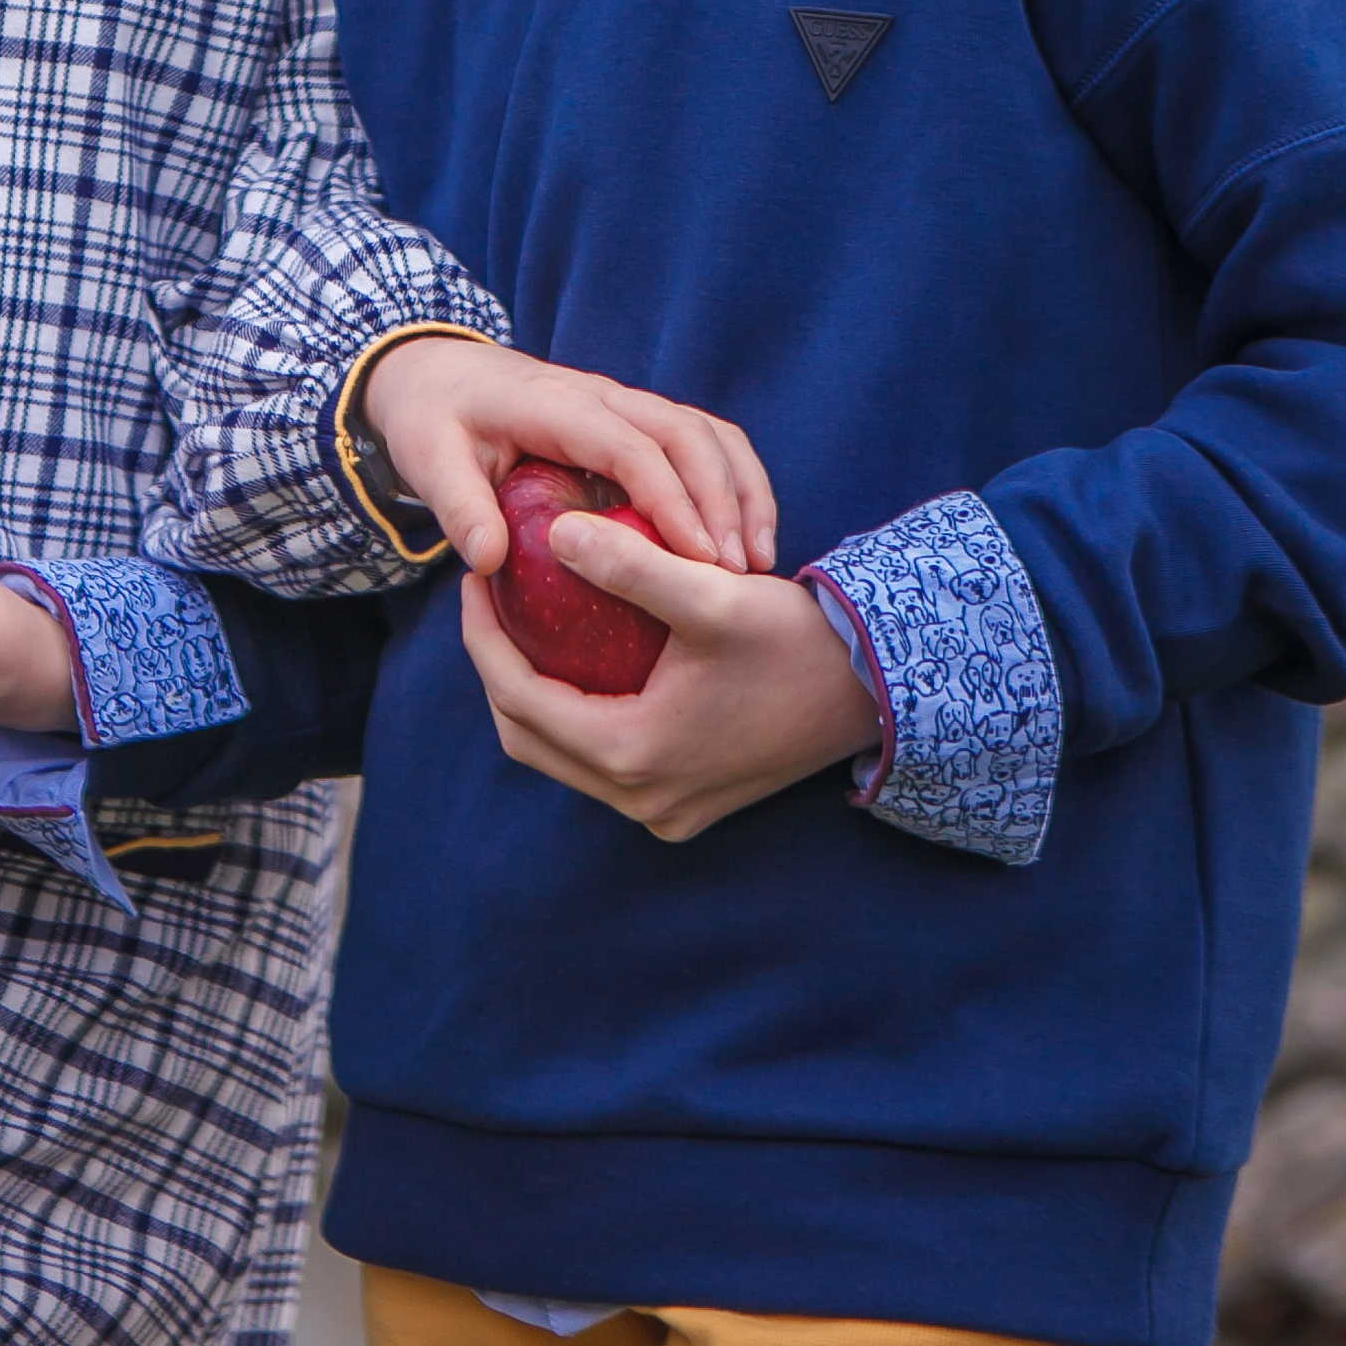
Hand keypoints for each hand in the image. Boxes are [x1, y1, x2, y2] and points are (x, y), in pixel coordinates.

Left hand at [360, 335, 776, 576]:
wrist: (439, 371)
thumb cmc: (434, 420)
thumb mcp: (431, 460)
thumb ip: (458, 506)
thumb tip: (489, 563)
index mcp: (556, 404)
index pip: (630, 446)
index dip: (670, 500)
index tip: (699, 561)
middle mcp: (601, 395)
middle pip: (684, 433)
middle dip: (720, 499)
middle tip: (739, 572)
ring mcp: (624, 403)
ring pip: (704, 431)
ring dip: (738, 490)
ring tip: (757, 559)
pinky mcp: (636, 419)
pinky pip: (702, 439)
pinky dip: (734, 480)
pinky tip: (745, 537)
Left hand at [460, 507, 877, 841]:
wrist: (870, 692)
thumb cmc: (792, 640)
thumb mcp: (711, 593)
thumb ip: (630, 565)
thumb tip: (553, 533)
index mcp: (634, 755)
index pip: (519, 699)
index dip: (485, 639)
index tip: (475, 581)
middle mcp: (643, 799)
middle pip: (529, 738)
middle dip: (499, 670)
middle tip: (492, 604)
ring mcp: (666, 811)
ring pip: (563, 757)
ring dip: (536, 696)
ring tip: (528, 624)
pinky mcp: (687, 804)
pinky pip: (602, 763)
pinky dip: (578, 715)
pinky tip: (582, 658)